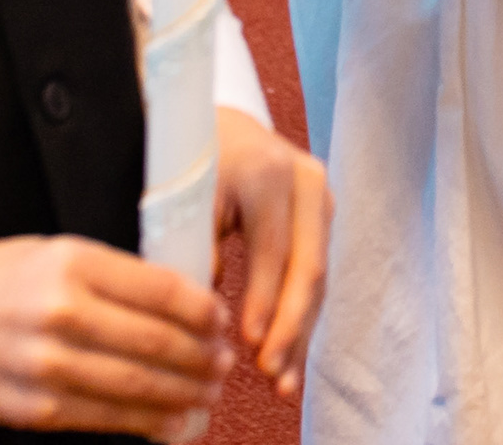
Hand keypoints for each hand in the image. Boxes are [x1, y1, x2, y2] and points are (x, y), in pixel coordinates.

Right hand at [0, 234, 226, 434]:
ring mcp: (45, 365)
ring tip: (208, 394)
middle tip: (224, 363)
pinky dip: (146, 425)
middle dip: (201, 358)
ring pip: (135, 387)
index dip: (202, 311)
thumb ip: (116, 277)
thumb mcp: (57, 255)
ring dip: (183, 394)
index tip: (220, 320)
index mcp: (73, 263)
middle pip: (155, 342)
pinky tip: (173, 422)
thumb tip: (185, 305)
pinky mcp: (32, 408)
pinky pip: (102, 420)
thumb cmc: (0, 283)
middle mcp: (61, 312)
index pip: (160, 289)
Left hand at [215, 106, 330, 403]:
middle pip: (308, 265)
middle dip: (291, 327)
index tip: (248, 343)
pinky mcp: (320, 213)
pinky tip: (290, 362)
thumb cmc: (187, 161)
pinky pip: (314, 274)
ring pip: (317, 276)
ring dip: (300, 334)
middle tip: (270, 373)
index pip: (273, 248)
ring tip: (282, 384)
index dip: (264, 299)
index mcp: (266, 171)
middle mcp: (303, 179)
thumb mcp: (182, 196)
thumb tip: (202, 314)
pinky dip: (301, 320)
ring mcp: (318, 196)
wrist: (209, 118)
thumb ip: (193, 248)